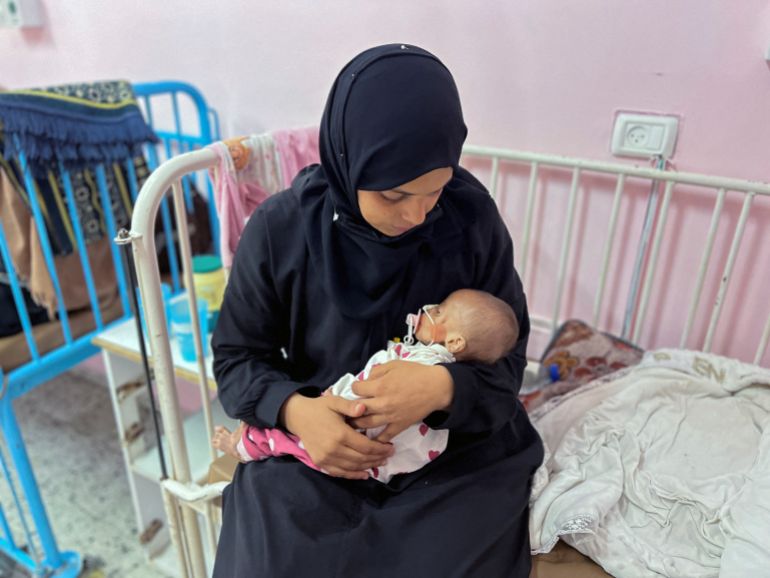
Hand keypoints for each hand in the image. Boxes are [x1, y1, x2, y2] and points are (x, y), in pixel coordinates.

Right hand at [279, 393, 393, 479]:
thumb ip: (350, 406)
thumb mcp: (335, 401)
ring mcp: (326, 458)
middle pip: (361, 458)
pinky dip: (353, 475)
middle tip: (389, 455)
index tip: (391, 447)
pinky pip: (339, 473)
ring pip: (353, 467)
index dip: (380, 449)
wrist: (298, 417)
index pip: (366, 446)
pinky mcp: (320, 463)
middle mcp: (333, 449)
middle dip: (377, 458)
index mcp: (340, 433)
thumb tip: (363, 407)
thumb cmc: (320, 407)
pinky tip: (364, 474)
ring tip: (380, 462)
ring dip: (368, 466)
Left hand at [348, 361, 453, 442]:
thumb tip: (366, 378)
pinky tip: (369, 440)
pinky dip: (376, 440)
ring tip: (352, 425)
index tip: (358, 388)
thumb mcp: (394, 365)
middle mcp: (382, 403)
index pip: (356, 389)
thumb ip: (377, 370)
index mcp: (379, 386)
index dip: (355, 387)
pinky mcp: (399, 425)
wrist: (436, 387)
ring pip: (367, 424)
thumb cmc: (415, 373)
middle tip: (347, 410)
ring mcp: (390, 416)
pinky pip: (384, 436)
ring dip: (357, 425)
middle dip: (351, 409)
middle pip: (357, 409)